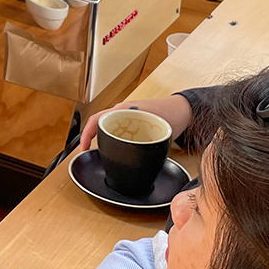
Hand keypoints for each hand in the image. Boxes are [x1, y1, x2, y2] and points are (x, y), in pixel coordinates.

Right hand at [79, 95, 194, 151]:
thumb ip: (147, 143)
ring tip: (100, 153)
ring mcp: (127, 116)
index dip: (87, 134)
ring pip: (108, 128)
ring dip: (102, 140)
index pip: (97, 119)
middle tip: (89, 152)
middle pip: (99, 124)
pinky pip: (118, 131)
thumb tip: (136, 159)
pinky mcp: (133, 123)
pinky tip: (116, 151)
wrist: (183, 110)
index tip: (84, 147)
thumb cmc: (171, 113)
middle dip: (91, 138)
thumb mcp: (157, 129)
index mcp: (124, 110)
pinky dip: (113, 140)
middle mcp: (122, 112)